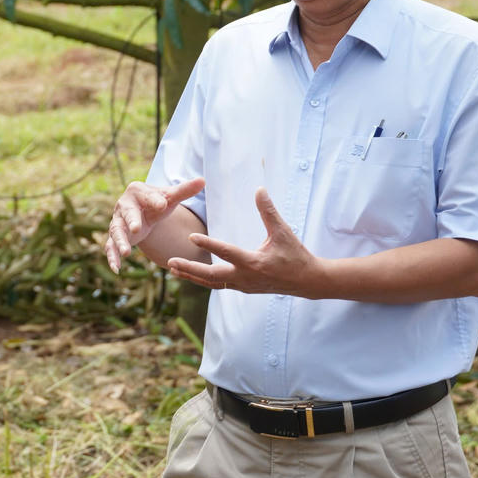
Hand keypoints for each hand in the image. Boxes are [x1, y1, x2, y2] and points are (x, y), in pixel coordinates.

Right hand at [104, 178, 204, 272]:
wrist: (142, 210)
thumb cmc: (157, 202)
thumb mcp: (170, 197)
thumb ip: (185, 190)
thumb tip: (203, 180)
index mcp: (137, 192)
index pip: (148, 196)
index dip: (154, 200)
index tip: (162, 205)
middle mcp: (124, 205)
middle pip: (128, 213)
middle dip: (132, 220)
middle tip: (137, 228)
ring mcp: (118, 221)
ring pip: (117, 231)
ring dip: (120, 241)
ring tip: (126, 252)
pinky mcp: (115, 236)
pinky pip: (110, 246)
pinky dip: (112, 257)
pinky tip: (116, 269)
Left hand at [166, 188, 319, 296]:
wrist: (307, 281)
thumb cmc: (295, 255)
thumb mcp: (283, 232)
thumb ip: (269, 211)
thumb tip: (259, 189)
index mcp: (254, 263)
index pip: (227, 253)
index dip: (209, 245)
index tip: (191, 237)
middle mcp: (245, 277)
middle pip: (211, 276)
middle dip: (190, 269)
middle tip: (170, 262)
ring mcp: (243, 285)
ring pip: (212, 283)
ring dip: (192, 276)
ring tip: (173, 269)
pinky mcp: (244, 288)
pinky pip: (219, 285)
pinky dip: (203, 280)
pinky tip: (192, 273)